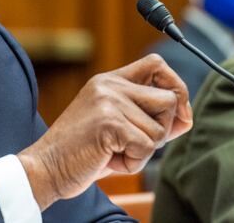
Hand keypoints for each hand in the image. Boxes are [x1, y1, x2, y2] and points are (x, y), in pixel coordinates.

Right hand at [17, 54, 191, 209]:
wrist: (46, 167)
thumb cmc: (82, 152)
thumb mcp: (117, 127)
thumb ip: (148, 117)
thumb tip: (187, 117)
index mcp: (109, 80)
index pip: (157, 65)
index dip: (175, 86)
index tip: (177, 113)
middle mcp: (109, 85)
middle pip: (169, 99)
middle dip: (161, 130)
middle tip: (130, 143)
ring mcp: (109, 101)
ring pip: (160, 129)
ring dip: (144, 152)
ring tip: (114, 152)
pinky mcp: (109, 122)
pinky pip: (147, 147)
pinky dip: (134, 163)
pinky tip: (109, 160)